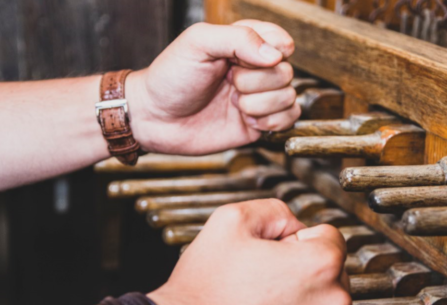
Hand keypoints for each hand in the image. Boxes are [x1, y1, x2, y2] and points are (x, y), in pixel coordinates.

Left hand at [126, 20, 300, 155]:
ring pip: (288, 97)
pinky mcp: (259, 124)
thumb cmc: (170, 77)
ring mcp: (258, 98)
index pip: (280, 40)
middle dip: (256, 81)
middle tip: (228, 83)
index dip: (272, 50)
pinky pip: (289, 119)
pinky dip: (272, 122)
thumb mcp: (198, 42)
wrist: (156, 119)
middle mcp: (254, 71)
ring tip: (234, 104)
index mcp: (243, 45)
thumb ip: (238, 38)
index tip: (244, 59)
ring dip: (261, 103)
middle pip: (286, 72)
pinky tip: (247, 120)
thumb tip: (276, 55)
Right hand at [148, 199, 350, 304]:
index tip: (276, 252)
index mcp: (319, 264)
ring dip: (304, 302)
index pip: (331, 237)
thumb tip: (295, 225)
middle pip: (332, 273)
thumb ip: (275, 210)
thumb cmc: (203, 289)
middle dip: (305, 270)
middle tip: (264, 279)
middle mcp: (332, 304)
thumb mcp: (231, 220)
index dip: (299, 239)